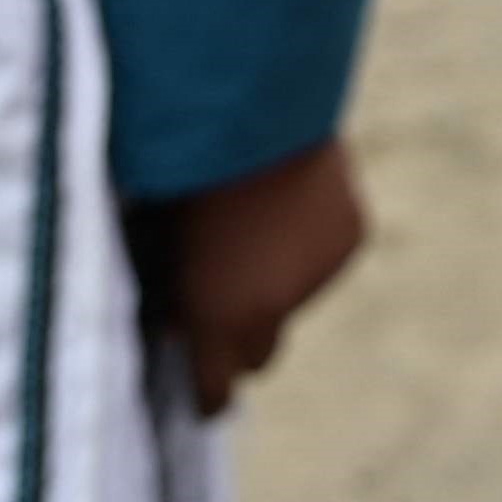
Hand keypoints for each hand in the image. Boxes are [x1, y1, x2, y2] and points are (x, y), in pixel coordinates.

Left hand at [152, 139, 367, 415]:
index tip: (198, 392)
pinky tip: (286, 196)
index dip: (205, 394)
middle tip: (215, 297)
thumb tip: (169, 314)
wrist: (250, 105)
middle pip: (258, 356)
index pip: (214, 395)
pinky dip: (307, 240)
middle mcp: (273, 310)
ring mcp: (317, 274)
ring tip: (251, 220)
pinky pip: (323, 256)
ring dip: (275, 278)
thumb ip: (165, 285)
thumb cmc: (177, 165)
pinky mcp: (350, 238)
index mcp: (215, 319)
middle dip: (239, 338)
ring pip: (294, 298)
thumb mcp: (151, 236)